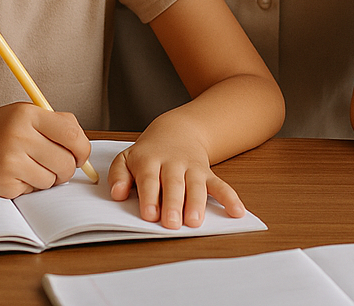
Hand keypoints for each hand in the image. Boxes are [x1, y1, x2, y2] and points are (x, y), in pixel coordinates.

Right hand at [0, 102, 90, 197]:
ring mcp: (10, 161)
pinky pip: (32, 190)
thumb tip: (83, 150)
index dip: (82, 148)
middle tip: (56, 166)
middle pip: (66, 161)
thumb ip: (52, 126)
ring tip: (26, 166)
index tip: (80, 155)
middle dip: (67, 169)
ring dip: (46, 178)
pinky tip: (10, 175)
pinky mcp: (2, 184)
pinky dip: (27, 186)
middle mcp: (19, 136)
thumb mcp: (21, 115)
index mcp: (28, 114)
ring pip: (51, 179)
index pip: (72, 132)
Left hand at [107, 116, 245, 228]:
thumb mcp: (126, 157)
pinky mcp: (207, 173)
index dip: (150, 197)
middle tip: (172, 223)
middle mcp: (172, 163)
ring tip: (195, 221)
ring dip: (197, 202)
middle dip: (173, 203)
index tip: (150, 214)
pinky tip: (236, 212)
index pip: (150, 179)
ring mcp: (191, 168)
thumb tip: (117, 193)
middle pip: (174, 183)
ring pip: (196, 185)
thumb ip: (118, 175)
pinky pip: (220, 184)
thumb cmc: (148, 152)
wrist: (177, 130)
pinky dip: (229, 198)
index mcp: (149, 160)